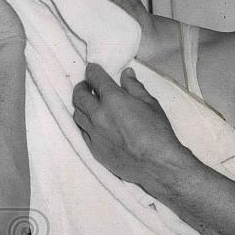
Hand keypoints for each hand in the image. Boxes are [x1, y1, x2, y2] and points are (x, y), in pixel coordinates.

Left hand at [71, 64, 194, 191]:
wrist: (156, 164)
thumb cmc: (158, 133)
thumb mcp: (150, 104)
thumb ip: (134, 87)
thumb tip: (126, 74)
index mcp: (113, 99)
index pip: (95, 78)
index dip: (93, 70)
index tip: (92, 69)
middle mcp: (98, 115)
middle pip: (79, 95)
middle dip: (82, 87)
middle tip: (88, 86)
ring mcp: (93, 133)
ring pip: (77, 114)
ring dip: (81, 106)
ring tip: (89, 104)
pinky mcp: (93, 148)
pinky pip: (82, 131)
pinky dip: (84, 123)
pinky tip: (92, 123)